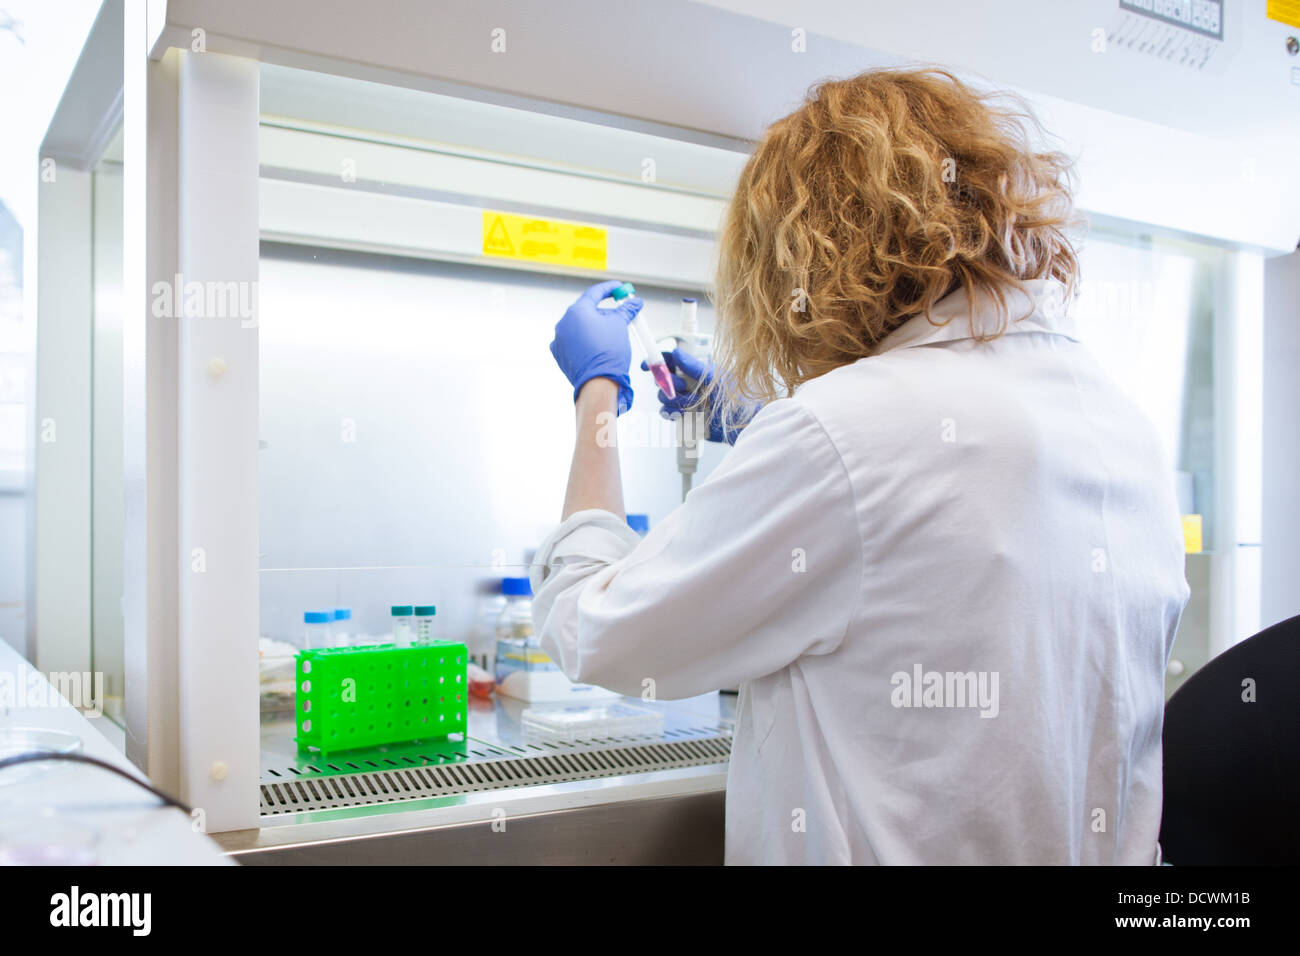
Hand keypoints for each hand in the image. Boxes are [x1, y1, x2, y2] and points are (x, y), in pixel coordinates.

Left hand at [550, 280, 642, 414]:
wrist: (598, 383)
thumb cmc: (608, 354)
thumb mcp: (621, 325)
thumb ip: (626, 310)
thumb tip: (635, 303)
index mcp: (577, 311)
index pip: (595, 293)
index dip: (610, 289)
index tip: (619, 288)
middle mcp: (564, 322)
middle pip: (586, 310)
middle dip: (603, 310)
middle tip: (618, 313)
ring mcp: (559, 339)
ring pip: (579, 326)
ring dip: (593, 326)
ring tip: (609, 334)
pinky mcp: (559, 354)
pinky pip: (573, 341)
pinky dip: (584, 340)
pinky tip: (596, 346)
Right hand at [642, 348, 760, 443]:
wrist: (743, 425)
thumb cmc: (737, 398)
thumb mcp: (715, 378)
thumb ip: (693, 366)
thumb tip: (676, 352)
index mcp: (696, 370)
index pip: (671, 361)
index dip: (658, 361)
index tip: (647, 365)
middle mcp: (689, 384)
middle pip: (663, 381)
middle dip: (669, 385)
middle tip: (682, 388)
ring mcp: (686, 401)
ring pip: (664, 398)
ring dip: (675, 402)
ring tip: (693, 405)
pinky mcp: (685, 416)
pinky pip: (668, 414)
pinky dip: (674, 415)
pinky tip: (687, 415)